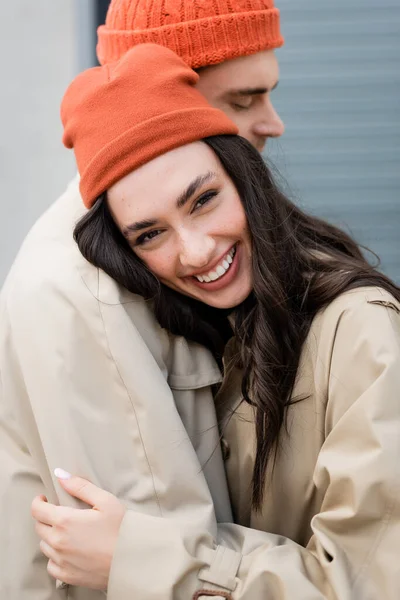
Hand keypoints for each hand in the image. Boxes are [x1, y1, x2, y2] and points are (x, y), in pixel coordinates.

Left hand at [31, 470, 125, 589]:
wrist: (131, 560)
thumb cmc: (120, 529)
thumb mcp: (105, 501)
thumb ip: (81, 487)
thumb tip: (60, 475)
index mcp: (65, 521)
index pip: (37, 510)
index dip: (38, 501)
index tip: (44, 499)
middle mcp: (58, 542)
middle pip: (39, 527)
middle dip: (45, 517)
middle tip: (59, 513)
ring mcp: (61, 561)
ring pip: (44, 545)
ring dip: (50, 536)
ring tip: (66, 532)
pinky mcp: (66, 576)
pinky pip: (51, 564)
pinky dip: (55, 556)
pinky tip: (68, 551)